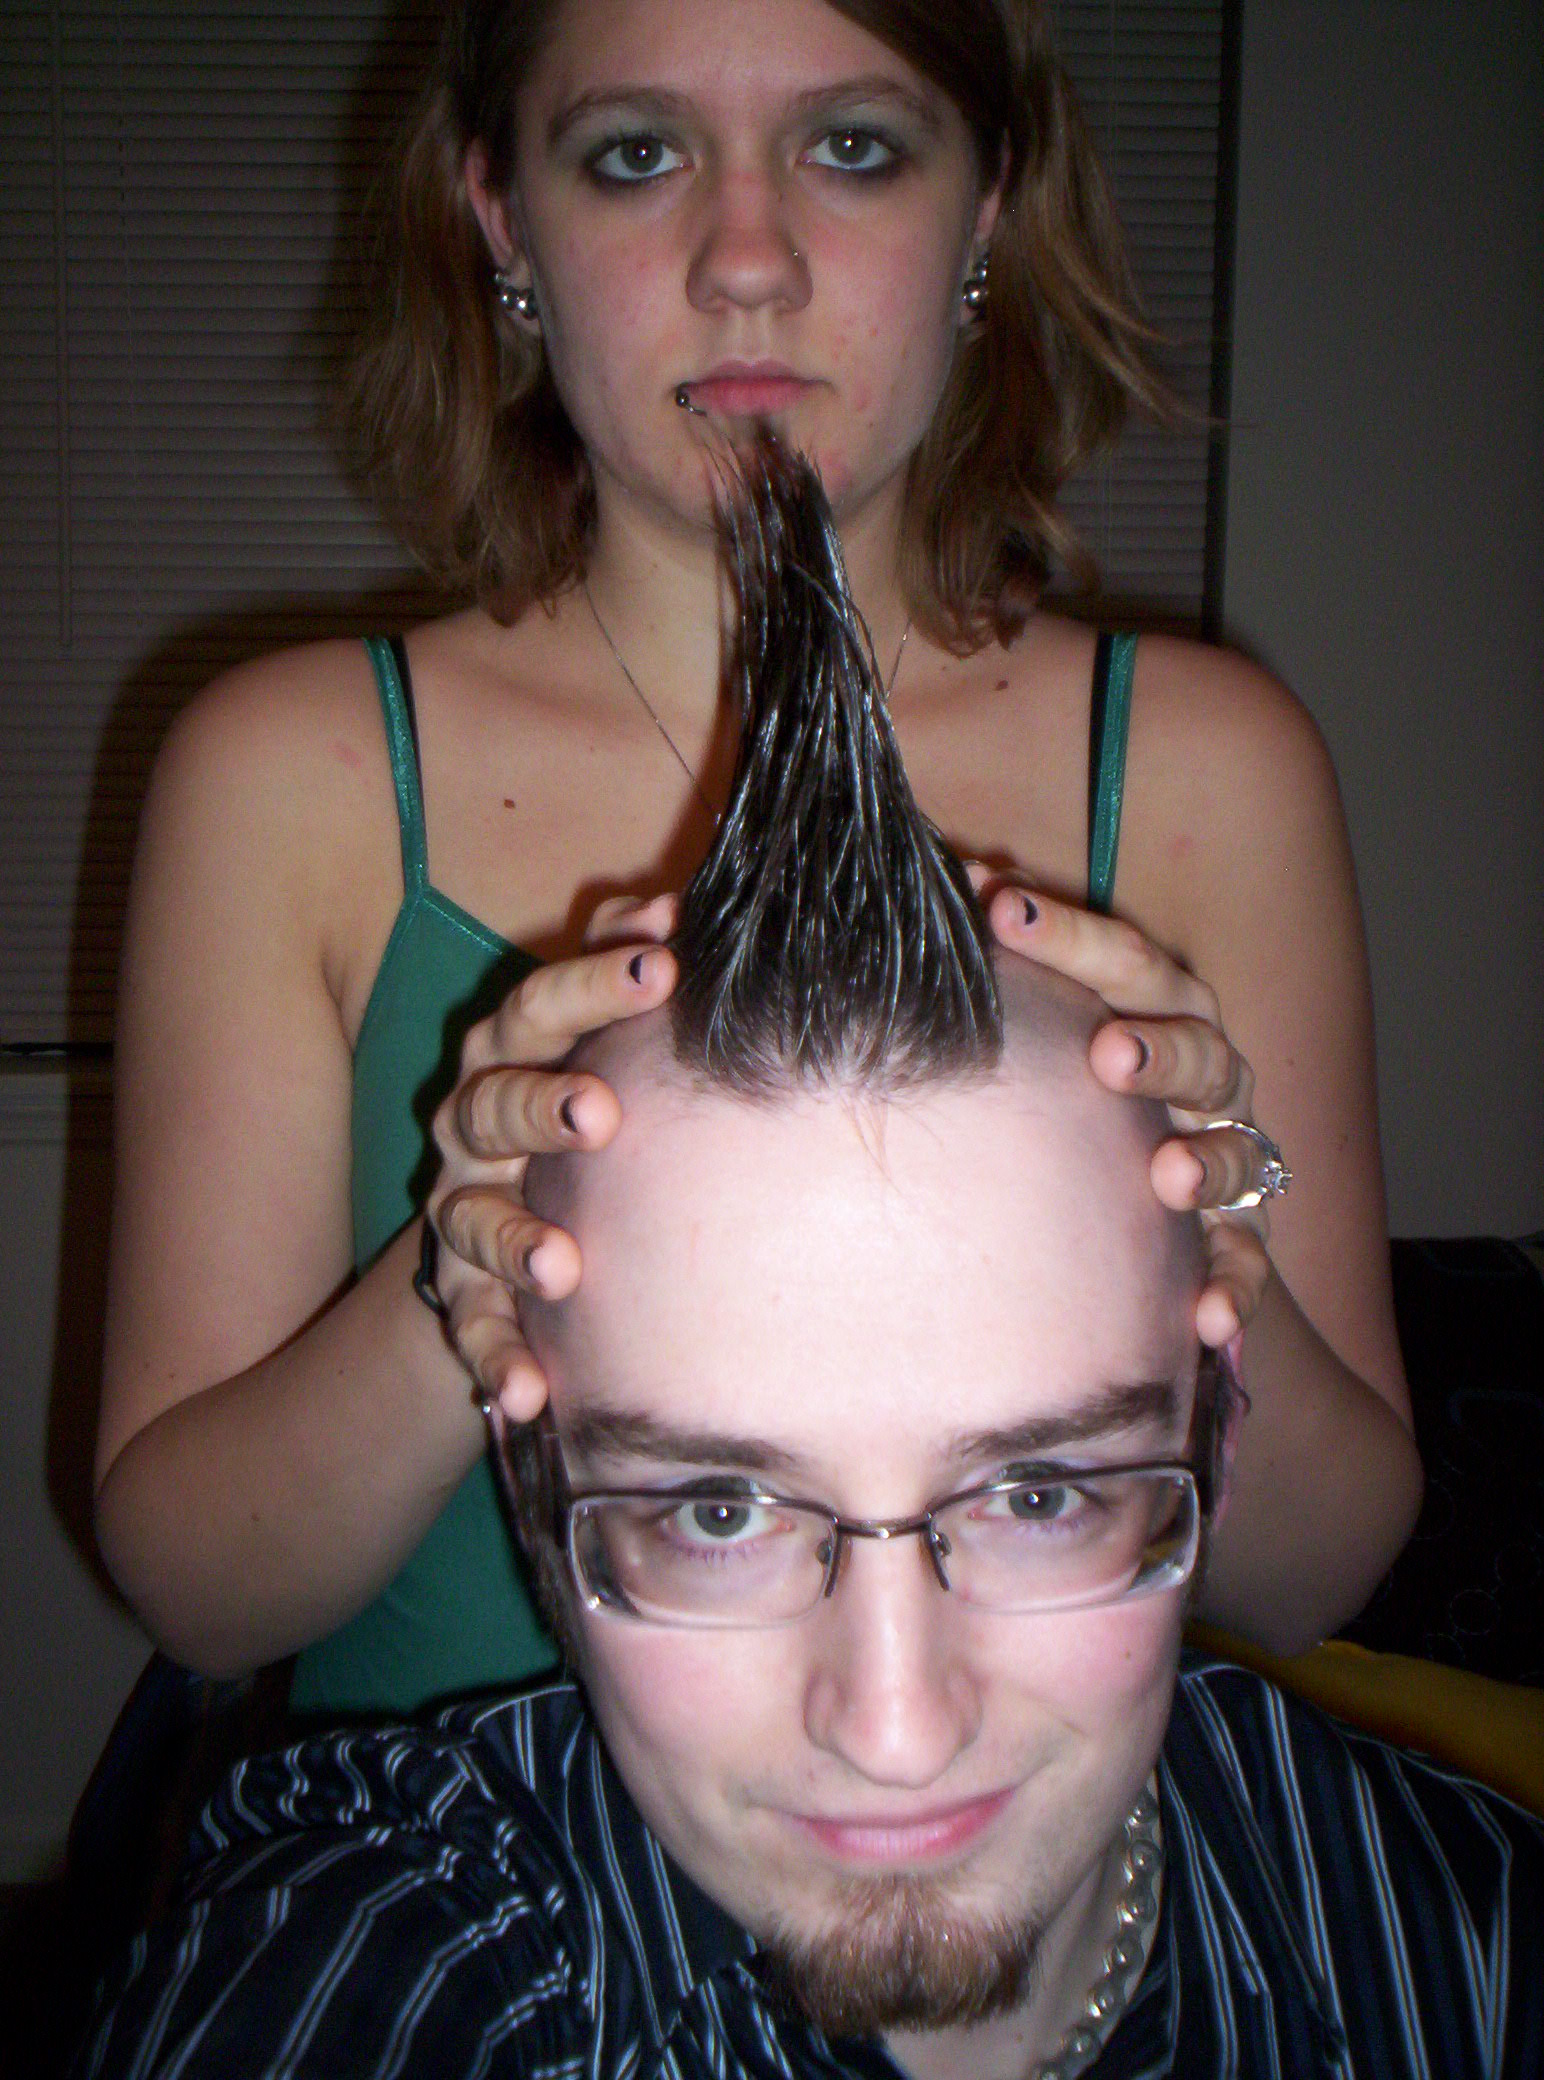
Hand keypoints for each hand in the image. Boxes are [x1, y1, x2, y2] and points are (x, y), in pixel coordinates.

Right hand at [424, 896, 677, 1420]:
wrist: (501, 1222)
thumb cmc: (568, 1101)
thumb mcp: (586, 1036)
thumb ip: (618, 967)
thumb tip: (671, 899)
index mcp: (510, 1054)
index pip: (542, 1007)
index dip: (594, 984)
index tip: (663, 965)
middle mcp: (472, 1128)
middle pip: (492, 1106)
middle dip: (540, 1108)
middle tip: (600, 1113)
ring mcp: (462, 1214)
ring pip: (475, 1221)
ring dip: (514, 1240)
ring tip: (563, 1267)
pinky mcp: (465, 1297)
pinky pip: (473, 1332)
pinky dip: (497, 1362)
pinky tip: (530, 1395)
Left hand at [984, 883, 1277, 1348]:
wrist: (1147, 1217)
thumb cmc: (1079, 1096)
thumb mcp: (1046, 1030)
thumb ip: (1008, 966)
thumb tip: (947, 870)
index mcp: (1160, 1013)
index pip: (1125, 963)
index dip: (1068, 935)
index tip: (1000, 908)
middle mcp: (1208, 1082)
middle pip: (1201, 1050)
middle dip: (1160, 1049)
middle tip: (1109, 1054)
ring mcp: (1229, 1162)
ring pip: (1238, 1154)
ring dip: (1209, 1162)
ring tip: (1168, 1176)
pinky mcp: (1235, 1246)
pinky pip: (1247, 1269)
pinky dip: (1234, 1291)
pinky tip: (1206, 1319)